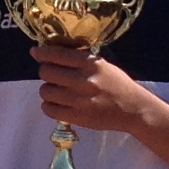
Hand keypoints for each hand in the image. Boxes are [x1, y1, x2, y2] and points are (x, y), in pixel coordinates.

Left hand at [31, 41, 161, 137]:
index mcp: (89, 63)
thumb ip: (78, 58)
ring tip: (57, 91)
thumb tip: (51, 50)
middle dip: (46, 71)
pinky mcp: (77, 117)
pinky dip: (49, 105)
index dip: (41, 53)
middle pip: (46, 72)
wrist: (133, 109)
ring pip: (45, 91)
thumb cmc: (116, 83)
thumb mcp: (101, 64)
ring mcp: (78, 100)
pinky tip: (58, 103)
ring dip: (48, 90)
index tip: (35, 52)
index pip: (55, 54)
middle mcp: (82, 80)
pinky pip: (49, 109)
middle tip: (53, 75)